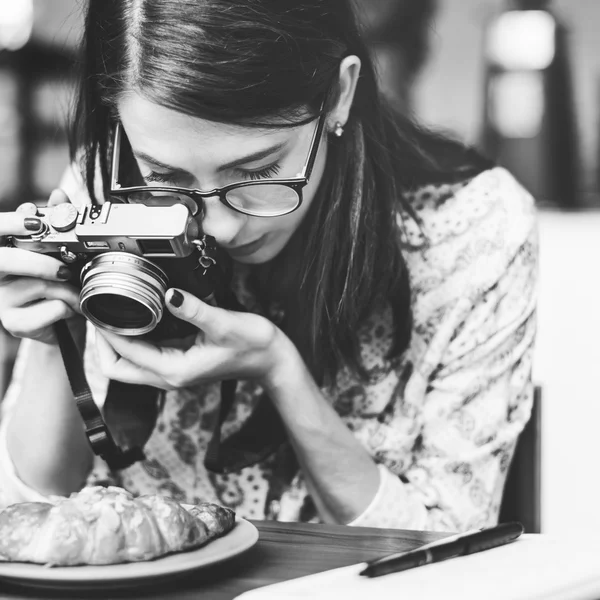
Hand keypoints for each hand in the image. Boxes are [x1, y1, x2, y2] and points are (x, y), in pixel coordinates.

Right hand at [0, 190, 83, 344]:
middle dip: (40, 263)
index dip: (11, 223)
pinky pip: (49, 309)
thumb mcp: (61, 253)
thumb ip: (56, 224)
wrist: (64, 323)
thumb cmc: (59, 284)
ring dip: (67, 290)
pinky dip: (68, 308)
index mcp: (6, 251)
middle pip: (5, 260)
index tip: (33, 222)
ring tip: (75, 293)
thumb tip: (58, 195)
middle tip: (65, 270)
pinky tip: (68, 310)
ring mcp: (1, 300)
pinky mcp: (14, 323)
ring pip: (37, 286)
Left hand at [95, 288, 290, 389]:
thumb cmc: (254, 345)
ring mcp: (173, 372)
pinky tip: (135, 317)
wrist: (272, 360)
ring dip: (114, 342)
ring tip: (109, 312)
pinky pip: (144, 356)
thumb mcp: (224, 324)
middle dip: (102, 344)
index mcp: (175, 370)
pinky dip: (132, 340)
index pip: (126, 355)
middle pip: (118, 369)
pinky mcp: (179, 363)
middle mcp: (169, 376)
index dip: (107, 333)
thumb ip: (194, 310)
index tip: (96, 309)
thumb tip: (168, 294)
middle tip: (97, 313)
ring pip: (129, 364)